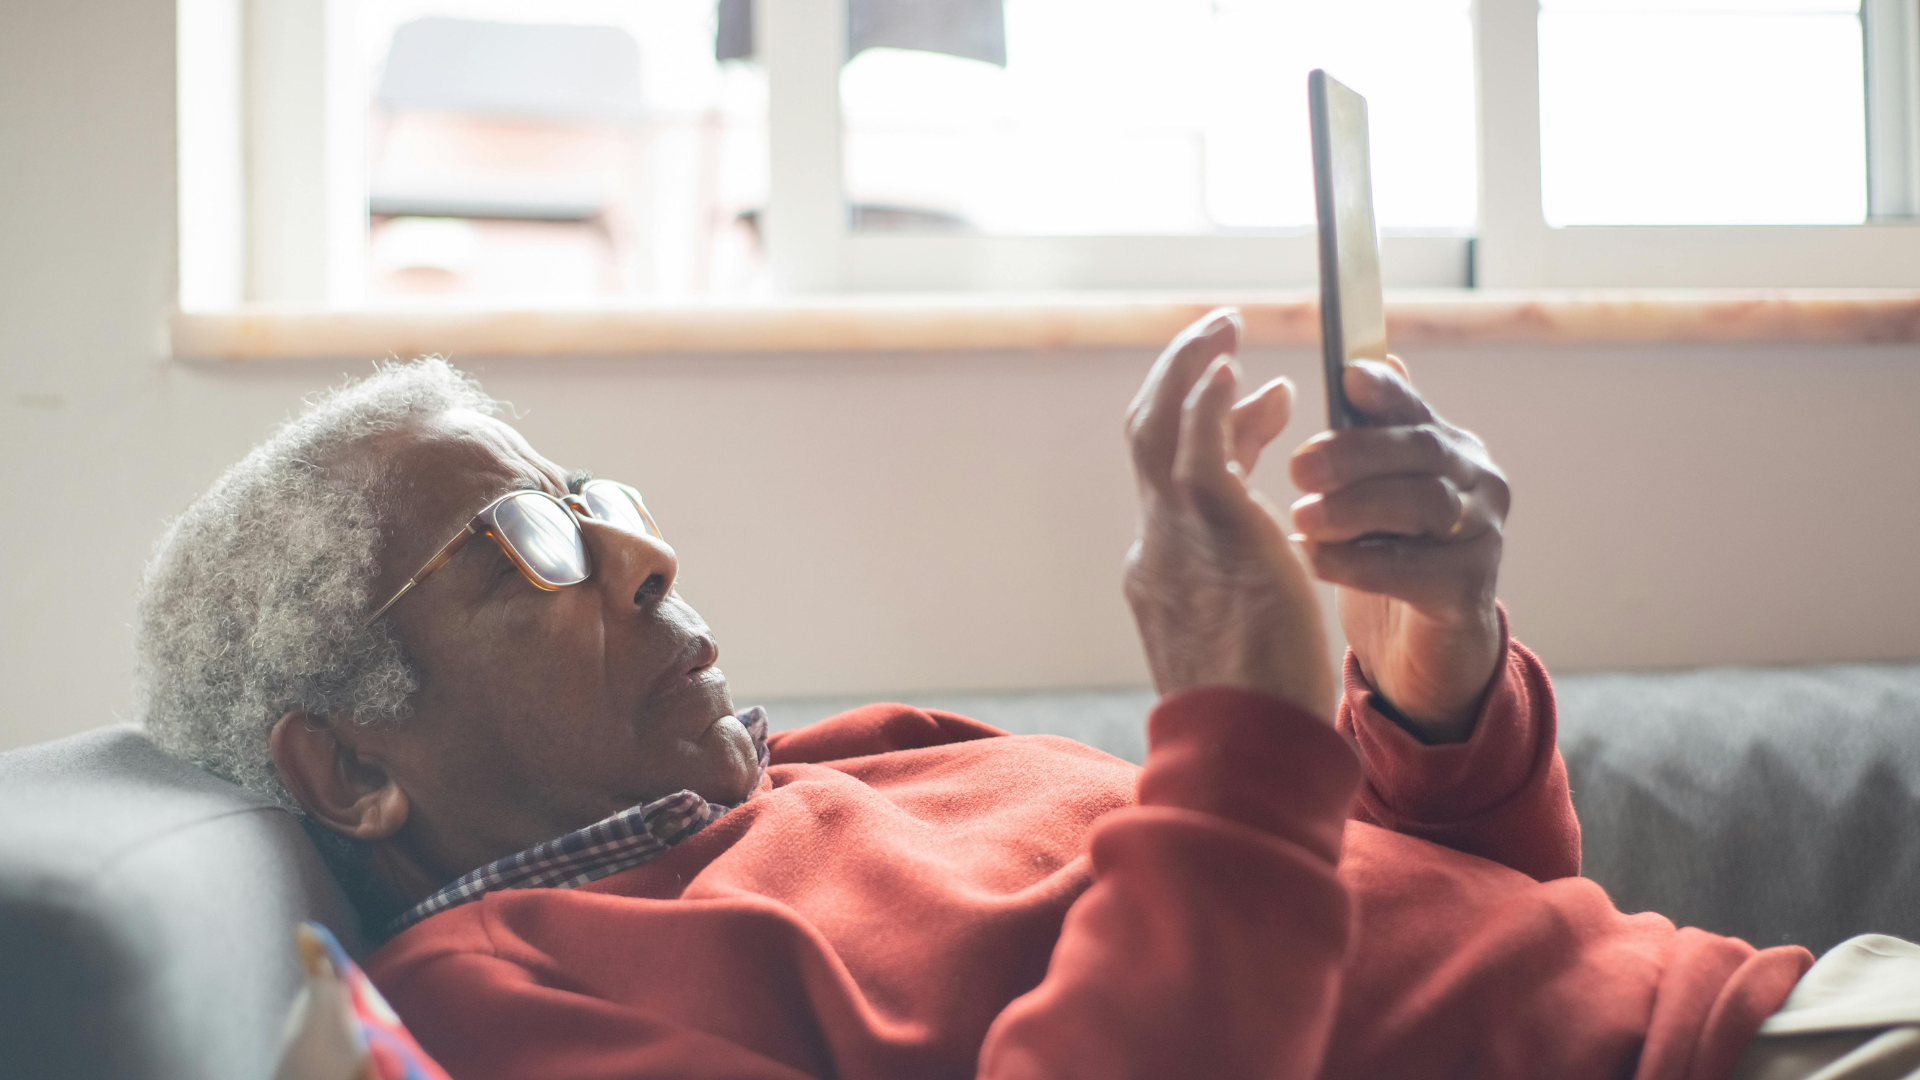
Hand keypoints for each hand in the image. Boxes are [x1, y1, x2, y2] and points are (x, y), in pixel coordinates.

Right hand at [1123, 309, 1335, 722]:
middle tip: (1218, 332)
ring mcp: (1174, 536)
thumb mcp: (1246, 637)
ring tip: (1224, 324)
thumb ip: (1244, 587)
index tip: (1262, 397)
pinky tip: (1231, 363)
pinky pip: (1194, 443)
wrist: (1249, 750)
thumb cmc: (1260, 713)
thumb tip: (1272, 551)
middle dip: (1176, 377)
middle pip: (1145, 437)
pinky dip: (1206, 395)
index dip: (1213, 425)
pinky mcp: (1209, 530)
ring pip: (1158, 427)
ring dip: (1188, 366)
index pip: (1177, 476)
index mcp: (1161, 572)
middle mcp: (1156, 545)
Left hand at [1288, 358, 1509, 741]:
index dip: (1385, 390)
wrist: (1420, 648)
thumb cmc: (1389, 555)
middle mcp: (1479, 482)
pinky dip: (1359, 563)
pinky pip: (1413, 569)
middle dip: (1355, 454)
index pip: (1416, 408)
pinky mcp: (1471, 589)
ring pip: (1423, 505)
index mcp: (1451, 448)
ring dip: (1355, 508)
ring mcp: (1484, 535)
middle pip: (1421, 451)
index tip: (1347, 376)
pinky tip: (1315, 562)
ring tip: (1301, 519)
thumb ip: (1365, 440)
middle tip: (1297, 467)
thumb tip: (1357, 366)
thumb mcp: (1371, 494)